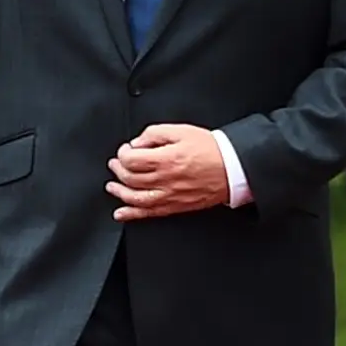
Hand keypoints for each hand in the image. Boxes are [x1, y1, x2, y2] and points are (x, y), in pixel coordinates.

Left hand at [107, 123, 228, 220]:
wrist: (232, 168)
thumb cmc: (212, 150)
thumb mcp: (182, 130)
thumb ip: (155, 133)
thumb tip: (138, 143)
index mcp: (165, 159)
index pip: (131, 159)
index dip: (123, 153)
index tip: (125, 150)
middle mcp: (165, 180)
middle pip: (130, 178)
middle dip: (118, 170)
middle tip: (116, 164)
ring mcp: (169, 195)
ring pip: (135, 198)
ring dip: (119, 193)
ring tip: (112, 187)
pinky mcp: (175, 206)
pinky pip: (149, 213)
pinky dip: (132, 215)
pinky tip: (122, 213)